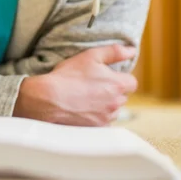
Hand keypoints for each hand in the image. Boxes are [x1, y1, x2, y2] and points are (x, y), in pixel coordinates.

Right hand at [13, 44, 137, 126]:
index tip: (107, 76)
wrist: (49, 98)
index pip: (132, 82)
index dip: (120, 78)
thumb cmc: (69, 76)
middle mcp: (116, 103)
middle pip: (122, 97)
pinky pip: (103, 122)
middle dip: (113, 91)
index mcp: (117, 85)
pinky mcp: (96, 129)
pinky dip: (97, 116)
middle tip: (94, 85)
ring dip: (106, 105)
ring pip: (113, 110)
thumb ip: (114, 52)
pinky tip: (83, 109)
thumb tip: (131, 50)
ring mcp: (106, 118)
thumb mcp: (90, 56)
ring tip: (87, 97)